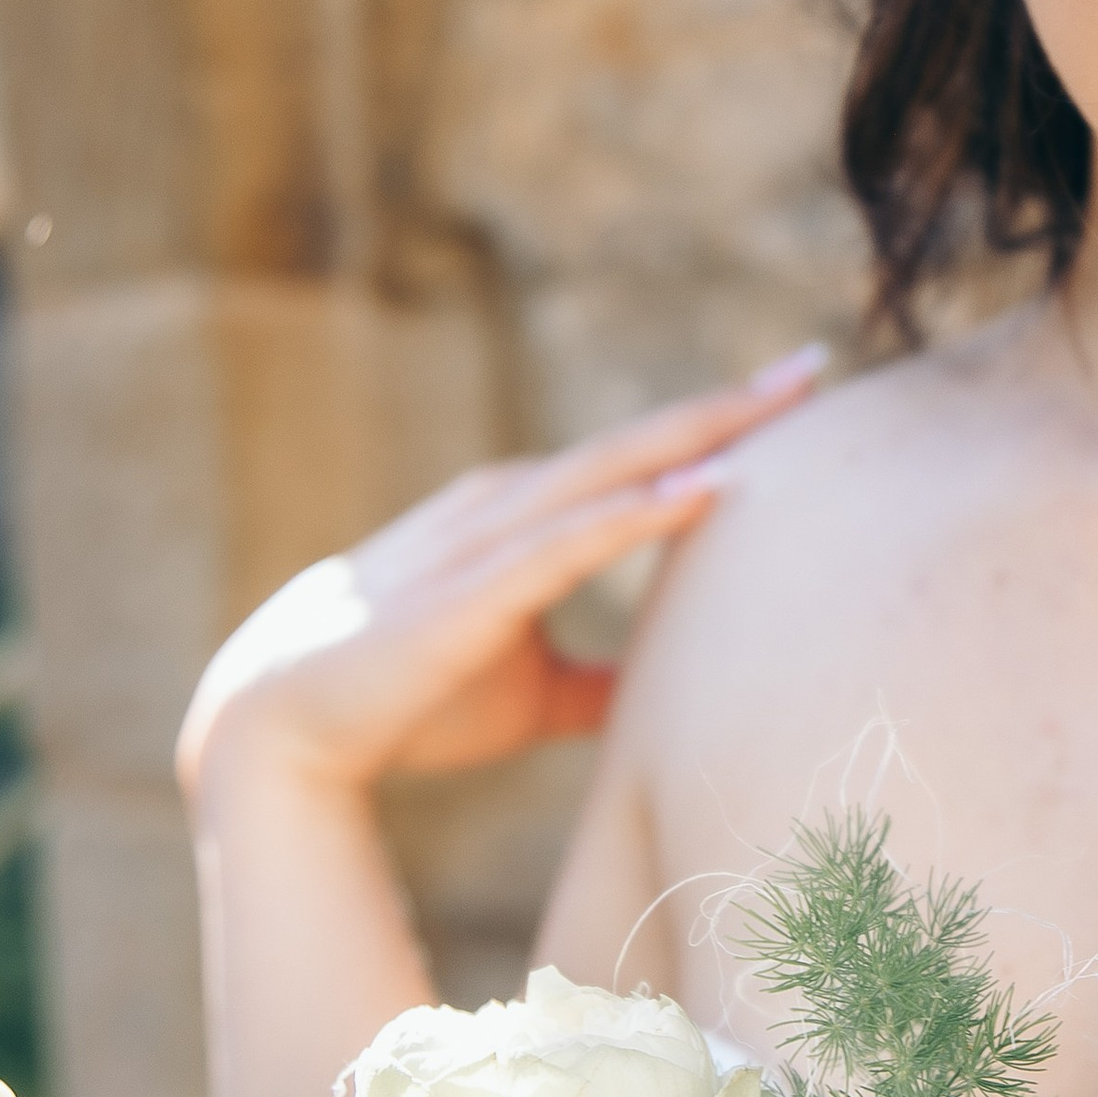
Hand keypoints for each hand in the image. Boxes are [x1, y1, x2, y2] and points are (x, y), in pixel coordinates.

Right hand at [175, 348, 825, 804]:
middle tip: (814, 367)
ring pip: (610, 471)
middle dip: (728, 406)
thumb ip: (595, 683)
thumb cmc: (403, 702)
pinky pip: (570, 540)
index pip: (635, 460)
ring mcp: (488, 540)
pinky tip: (704, 488)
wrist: (283, 729)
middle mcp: (508, 506)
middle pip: (637, 443)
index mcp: (521, 517)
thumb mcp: (526, 689)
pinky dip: (638, 511)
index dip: (715, 430)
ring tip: (779, 405)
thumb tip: (664, 699)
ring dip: (696, 436)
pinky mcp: (473, 591)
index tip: (795, 400)